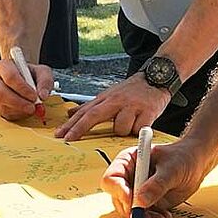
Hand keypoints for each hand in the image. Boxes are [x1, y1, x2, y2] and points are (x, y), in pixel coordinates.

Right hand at [0, 57, 53, 120]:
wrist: (28, 81)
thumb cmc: (33, 75)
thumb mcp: (43, 73)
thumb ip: (45, 82)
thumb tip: (42, 95)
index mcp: (5, 66)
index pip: (10, 76)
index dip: (22, 88)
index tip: (34, 95)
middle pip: (1, 92)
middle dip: (19, 102)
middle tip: (32, 107)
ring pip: (1, 104)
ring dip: (19, 109)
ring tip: (32, 108)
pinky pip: (3, 112)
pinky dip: (17, 114)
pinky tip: (26, 110)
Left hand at [55, 73, 170, 140]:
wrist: (157, 77)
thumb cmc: (133, 90)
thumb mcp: (109, 95)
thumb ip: (90, 106)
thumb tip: (69, 113)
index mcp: (106, 99)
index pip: (85, 112)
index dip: (71, 124)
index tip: (60, 134)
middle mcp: (117, 101)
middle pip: (94, 116)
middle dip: (80, 128)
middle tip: (69, 139)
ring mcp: (132, 106)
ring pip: (120, 128)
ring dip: (123, 130)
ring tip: (130, 124)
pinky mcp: (148, 111)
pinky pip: (138, 129)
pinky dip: (139, 130)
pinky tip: (141, 123)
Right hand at [100, 136, 216, 217]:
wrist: (196, 163)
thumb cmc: (183, 157)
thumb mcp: (172, 168)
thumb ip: (157, 184)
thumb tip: (140, 202)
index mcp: (128, 161)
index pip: (112, 179)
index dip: (119, 192)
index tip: (131, 202)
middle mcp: (128, 178)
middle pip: (118, 199)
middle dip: (131, 211)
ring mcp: (137, 192)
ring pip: (130, 211)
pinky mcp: (147, 203)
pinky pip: (144, 215)